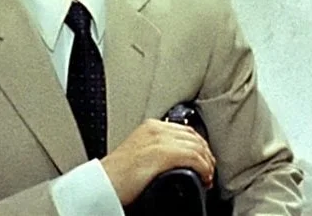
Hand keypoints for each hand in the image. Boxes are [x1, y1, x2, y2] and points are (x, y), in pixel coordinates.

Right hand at [100, 118, 215, 204]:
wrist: (103, 184)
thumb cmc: (116, 175)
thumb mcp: (138, 153)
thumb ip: (155, 150)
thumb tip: (174, 161)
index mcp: (150, 126)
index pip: (186, 130)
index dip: (200, 146)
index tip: (203, 160)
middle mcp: (156, 129)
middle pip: (194, 136)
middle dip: (206, 154)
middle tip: (208, 171)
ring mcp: (159, 140)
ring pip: (197, 146)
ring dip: (207, 163)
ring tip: (207, 176)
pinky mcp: (163, 154)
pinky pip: (194, 157)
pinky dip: (204, 168)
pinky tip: (204, 178)